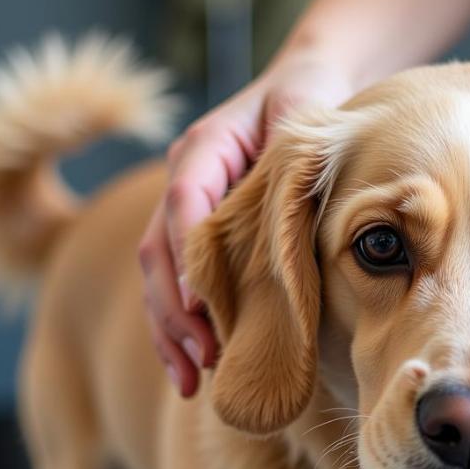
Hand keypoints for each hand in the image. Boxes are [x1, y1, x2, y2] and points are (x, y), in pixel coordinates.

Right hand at [139, 51, 354, 395]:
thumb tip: (284, 211)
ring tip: (192, 379)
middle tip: (204, 358)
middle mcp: (186, 180)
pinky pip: (179, 286)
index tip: (202, 304)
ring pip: (161, 277)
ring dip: (173, 331)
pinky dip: (184, 328)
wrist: (305, 89)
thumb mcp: (305, 112)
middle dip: (177, 310)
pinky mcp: (201, 238)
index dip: (189, 254)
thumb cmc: (308, 102)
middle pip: (161, 251)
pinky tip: (195, 368)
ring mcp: (186, 211)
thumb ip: (289, 152)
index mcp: (206, 146)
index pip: (186, 202)